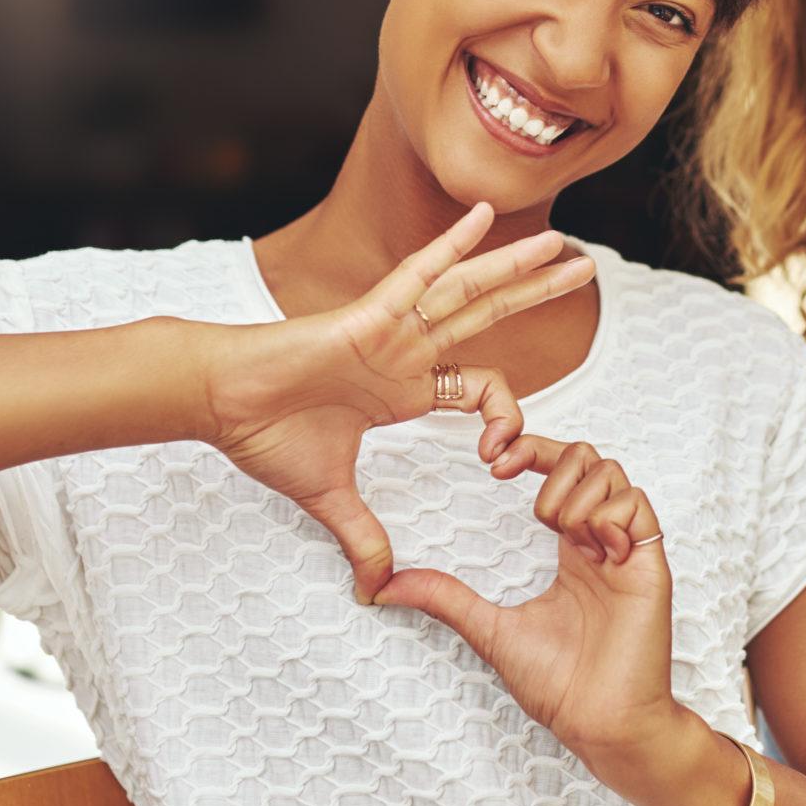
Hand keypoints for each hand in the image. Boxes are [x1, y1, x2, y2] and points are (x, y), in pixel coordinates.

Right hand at [202, 202, 594, 599]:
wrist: (218, 402)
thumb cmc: (264, 434)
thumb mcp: (329, 497)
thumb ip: (362, 536)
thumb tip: (376, 589)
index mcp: (406, 389)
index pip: (483, 388)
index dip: (506, 420)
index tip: (500, 460)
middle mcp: (408, 351)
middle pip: (489, 315)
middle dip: (537, 293)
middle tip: (586, 270)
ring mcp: (391, 329)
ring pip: (468, 291)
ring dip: (516, 267)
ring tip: (562, 243)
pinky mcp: (367, 315)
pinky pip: (418, 275)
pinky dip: (452, 246)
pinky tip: (486, 216)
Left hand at [374, 436, 675, 757]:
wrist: (599, 722)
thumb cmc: (558, 686)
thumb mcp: (489, 630)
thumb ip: (447, 599)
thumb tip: (386, 586)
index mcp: (569, 550)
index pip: (556, 472)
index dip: (528, 451)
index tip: (489, 460)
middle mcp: (600, 542)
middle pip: (587, 459)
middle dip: (548, 459)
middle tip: (516, 488)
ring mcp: (627, 551)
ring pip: (613, 474)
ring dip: (576, 493)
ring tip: (562, 535)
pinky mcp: (649, 566)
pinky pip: (637, 508)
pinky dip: (608, 517)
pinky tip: (594, 551)